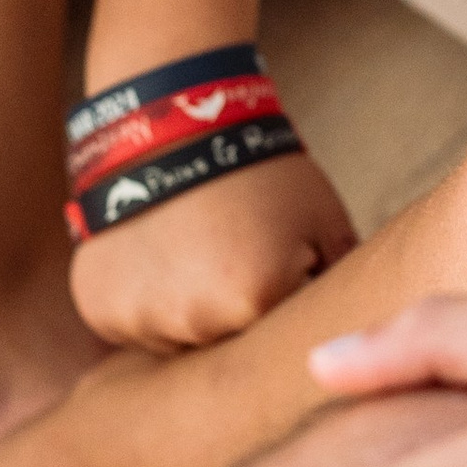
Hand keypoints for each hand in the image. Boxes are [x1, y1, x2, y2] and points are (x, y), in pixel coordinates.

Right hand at [70, 153, 357, 353]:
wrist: (172, 122)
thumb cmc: (262, 170)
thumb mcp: (326, 220)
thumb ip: (342, 284)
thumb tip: (368, 335)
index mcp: (255, 300)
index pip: (282, 333)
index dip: (284, 296)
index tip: (277, 256)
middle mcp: (194, 322)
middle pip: (229, 345)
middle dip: (238, 311)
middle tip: (233, 251)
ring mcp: (140, 317)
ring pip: (179, 341)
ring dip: (189, 313)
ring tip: (195, 251)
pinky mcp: (99, 309)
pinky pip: (135, 326)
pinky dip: (145, 302)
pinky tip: (158, 255)